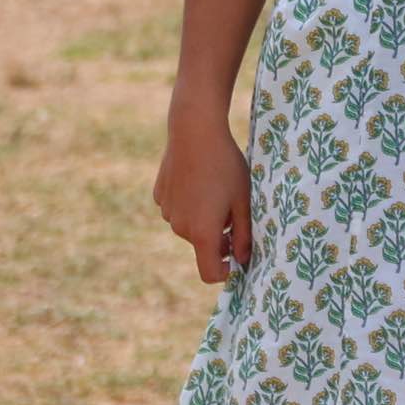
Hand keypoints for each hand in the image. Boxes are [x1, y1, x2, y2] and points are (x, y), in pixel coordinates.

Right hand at [152, 115, 252, 283]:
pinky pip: (179, 208)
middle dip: (219, 235)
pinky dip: (190, 202)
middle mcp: (180, 227)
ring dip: (204, 217)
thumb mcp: (243, 200)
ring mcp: (167, 211)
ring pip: (190, 225)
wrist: (195, 130)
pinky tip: (198, 178)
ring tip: (216, 187)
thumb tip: (243, 260)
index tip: (236, 256)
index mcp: (202, 232)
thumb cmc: (226, 165)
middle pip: (203, 244)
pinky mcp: (160, 195)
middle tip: (233, 206)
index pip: (209, 273)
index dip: (225, 272)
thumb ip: (244, 235)